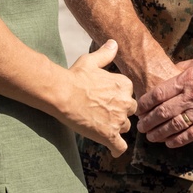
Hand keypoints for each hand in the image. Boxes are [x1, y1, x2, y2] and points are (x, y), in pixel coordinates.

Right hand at [64, 40, 136, 155]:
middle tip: (104, 113)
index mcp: (124, 85)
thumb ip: (105, 54)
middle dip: (120, 113)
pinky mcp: (109, 135)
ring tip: (101, 126)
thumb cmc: (75, 76)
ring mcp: (118, 120)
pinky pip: (120, 147)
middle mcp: (125, 102)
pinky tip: (112, 149)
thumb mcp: (91, 61)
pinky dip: (117, 149)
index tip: (107, 99)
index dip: (118, 97)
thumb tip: (114, 43)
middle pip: (130, 111)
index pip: (129, 94)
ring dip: (116, 128)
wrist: (62, 93)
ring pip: (125, 128)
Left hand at [137, 47, 192, 147]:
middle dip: (148, 121)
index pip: (159, 94)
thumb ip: (184, 69)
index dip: (146, 104)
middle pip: (163, 112)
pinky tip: (169, 143)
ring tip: (150, 137)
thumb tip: (171, 73)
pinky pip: (192, 134)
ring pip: (175, 126)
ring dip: (159, 133)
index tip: (139, 109)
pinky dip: (178, 140)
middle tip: (140, 127)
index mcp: (188, 79)